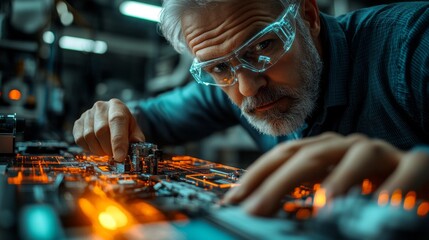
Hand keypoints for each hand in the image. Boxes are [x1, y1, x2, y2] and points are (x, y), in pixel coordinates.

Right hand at [73, 98, 144, 161]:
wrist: (111, 120)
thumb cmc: (125, 127)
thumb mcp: (134, 131)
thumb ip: (136, 139)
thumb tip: (135, 149)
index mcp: (117, 106)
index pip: (116, 121)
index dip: (118, 141)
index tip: (119, 157)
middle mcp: (100, 107)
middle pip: (101, 130)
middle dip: (108, 148)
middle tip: (114, 156)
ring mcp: (87, 114)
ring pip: (89, 136)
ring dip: (98, 150)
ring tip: (106, 151)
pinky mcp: (78, 122)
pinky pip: (79, 140)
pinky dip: (88, 148)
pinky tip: (97, 147)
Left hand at [223, 132, 428, 215]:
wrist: (411, 183)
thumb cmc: (360, 187)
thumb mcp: (325, 191)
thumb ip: (299, 198)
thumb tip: (260, 212)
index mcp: (320, 149)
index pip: (281, 156)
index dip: (256, 177)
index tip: (233, 202)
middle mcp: (344, 145)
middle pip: (308, 155)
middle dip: (278, 183)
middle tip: (256, 211)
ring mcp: (378, 151)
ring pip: (356, 155)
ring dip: (338, 180)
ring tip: (321, 207)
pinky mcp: (413, 163)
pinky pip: (408, 168)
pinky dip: (396, 185)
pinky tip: (382, 204)